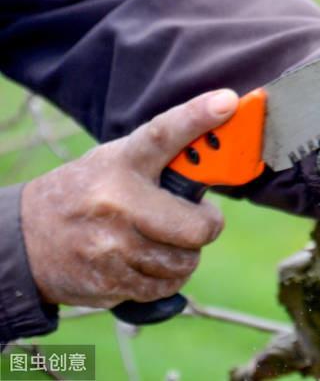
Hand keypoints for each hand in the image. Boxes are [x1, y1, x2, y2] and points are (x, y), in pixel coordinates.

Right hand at [20, 90, 232, 306]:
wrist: (24, 239)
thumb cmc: (88, 193)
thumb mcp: (114, 163)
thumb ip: (159, 160)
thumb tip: (217, 152)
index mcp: (121, 164)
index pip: (162, 134)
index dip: (196, 118)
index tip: (226, 102)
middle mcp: (117, 203)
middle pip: (197, 227)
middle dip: (207, 225)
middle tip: (199, 219)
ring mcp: (111, 246)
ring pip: (185, 261)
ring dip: (184, 254)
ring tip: (161, 239)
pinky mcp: (108, 280)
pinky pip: (165, 286)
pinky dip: (165, 278)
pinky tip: (146, 261)